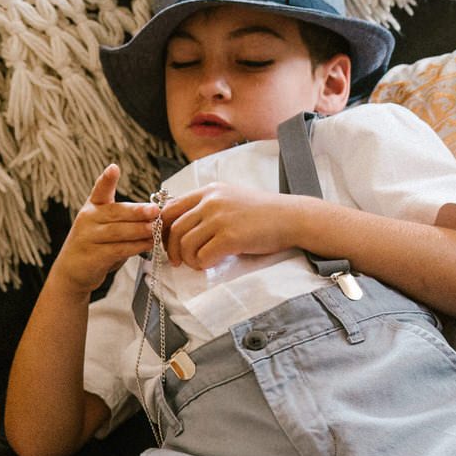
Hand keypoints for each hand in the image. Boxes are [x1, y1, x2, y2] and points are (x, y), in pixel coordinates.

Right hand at [49, 164, 155, 291]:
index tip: (114, 168)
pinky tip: (149, 245)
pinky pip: (118, 249)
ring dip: (140, 230)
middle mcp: (88, 220)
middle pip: (115, 212)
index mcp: (93, 208)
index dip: (107, 180)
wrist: (73, 271)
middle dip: (137, 211)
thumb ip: (126, 220)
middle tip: (155, 210)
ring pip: (118, 231)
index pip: (100, 191)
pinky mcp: (93, 256)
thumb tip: (156, 215)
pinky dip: (136, 247)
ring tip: (156, 229)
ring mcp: (88, 238)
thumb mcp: (107, 227)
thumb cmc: (97, 245)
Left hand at [159, 184, 306, 269]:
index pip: (170, 208)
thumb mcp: (232, 199)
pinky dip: (203, 264)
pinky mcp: (231, 237)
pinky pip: (203, 256)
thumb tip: (185, 227)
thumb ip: (209, 207)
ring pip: (185, 244)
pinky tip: (210, 265)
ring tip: (198, 264)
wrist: (293, 218)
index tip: (167, 242)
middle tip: (177, 261)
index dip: (163, 228)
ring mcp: (220, 219)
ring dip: (188, 259)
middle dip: (171, 248)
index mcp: (209, 191)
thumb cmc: (265, 214)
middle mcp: (211, 202)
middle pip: (174, 228)